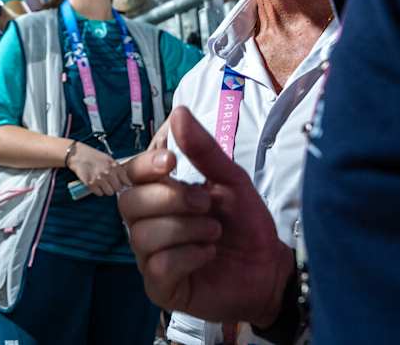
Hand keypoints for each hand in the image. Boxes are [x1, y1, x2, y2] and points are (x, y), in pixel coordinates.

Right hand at [68, 142, 129, 196]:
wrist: (78, 155)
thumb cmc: (93, 156)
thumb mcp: (108, 158)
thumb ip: (117, 168)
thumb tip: (125, 180)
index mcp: (114, 165)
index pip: (126, 180)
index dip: (124, 183)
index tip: (123, 184)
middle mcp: (108, 172)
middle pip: (118, 188)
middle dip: (114, 187)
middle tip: (109, 183)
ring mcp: (99, 179)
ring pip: (109, 192)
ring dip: (106, 190)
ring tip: (102, 183)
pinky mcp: (91, 184)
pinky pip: (99, 193)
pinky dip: (98, 191)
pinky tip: (95, 184)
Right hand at [119, 107, 293, 326]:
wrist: (270, 267)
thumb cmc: (245, 223)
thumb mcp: (230, 180)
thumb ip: (203, 150)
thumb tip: (178, 112)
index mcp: (159, 194)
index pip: (130, 174)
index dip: (144, 166)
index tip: (170, 161)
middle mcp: (147, 224)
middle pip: (128, 203)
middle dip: (170, 198)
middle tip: (206, 203)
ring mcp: (150, 257)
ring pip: (142, 235)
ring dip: (184, 228)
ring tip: (213, 232)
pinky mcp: (160, 287)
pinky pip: (157, 266)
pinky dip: (187, 255)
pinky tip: (208, 254)